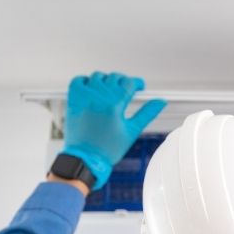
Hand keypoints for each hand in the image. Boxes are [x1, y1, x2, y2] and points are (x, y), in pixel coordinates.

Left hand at [61, 71, 165, 190]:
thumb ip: (147, 113)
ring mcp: (85, 98)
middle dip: (123, 81)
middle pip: (114, 77)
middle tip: (126, 89)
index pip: (128, 83)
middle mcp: (99, 98)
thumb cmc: (109, 148)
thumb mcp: (132, 131)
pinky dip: (86, 81)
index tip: (139, 86)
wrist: (86, 157)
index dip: (137, 83)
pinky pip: (78, 80)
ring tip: (110, 90)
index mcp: (115, 105)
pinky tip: (92, 89)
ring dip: (106, 80)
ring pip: (97, 76)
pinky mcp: (73, 100)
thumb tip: (160, 102)